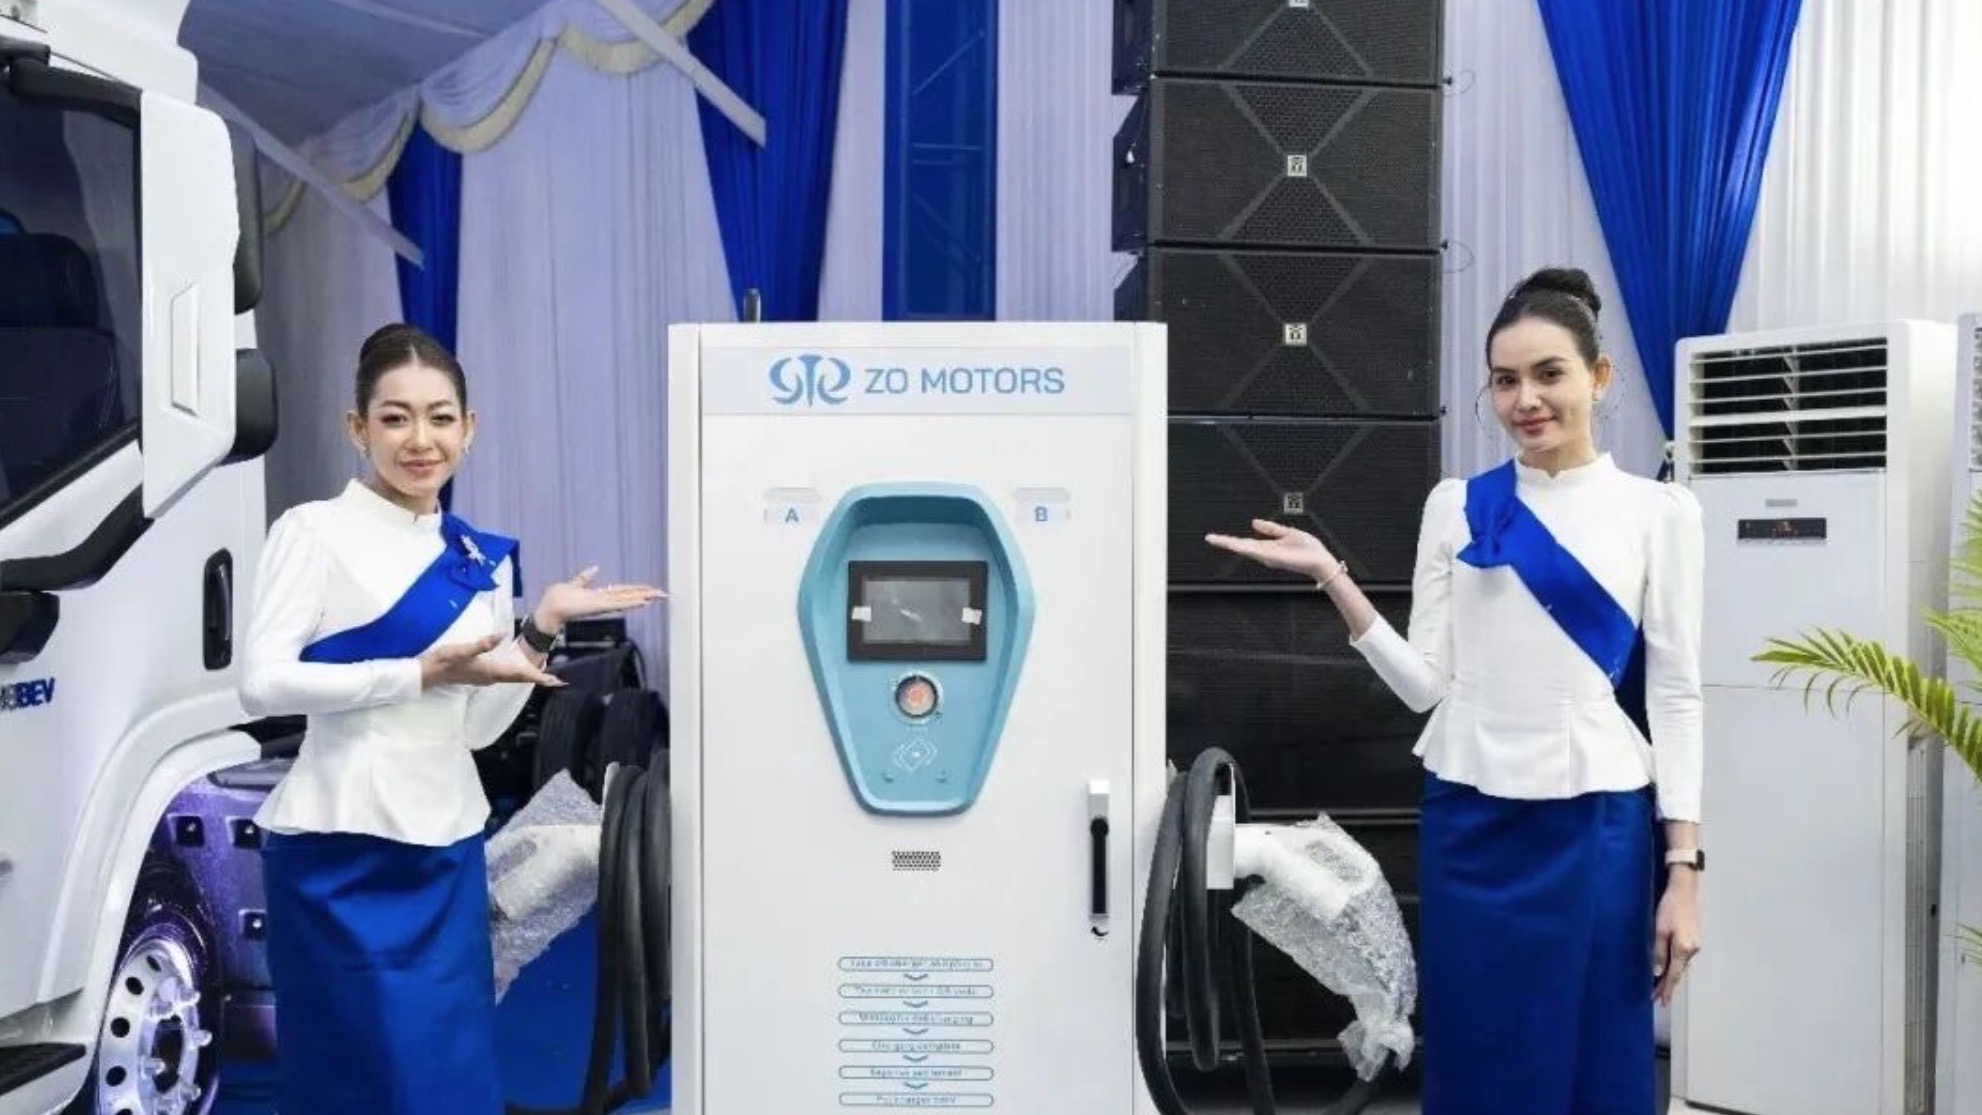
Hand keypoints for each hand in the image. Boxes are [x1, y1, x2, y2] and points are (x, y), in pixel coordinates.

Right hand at [419, 633, 564, 689]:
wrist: (427, 674)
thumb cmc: (444, 661)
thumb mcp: (462, 650)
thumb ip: (482, 643)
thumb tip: (502, 635)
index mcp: (492, 671)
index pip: (521, 675)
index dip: (540, 678)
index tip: (557, 681)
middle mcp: (492, 677)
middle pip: (520, 678)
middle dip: (539, 678)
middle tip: (557, 680)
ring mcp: (485, 678)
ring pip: (513, 678)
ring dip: (528, 676)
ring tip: (543, 675)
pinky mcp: (480, 675)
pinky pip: (504, 676)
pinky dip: (516, 674)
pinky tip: (516, 669)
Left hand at [533, 566, 666, 631]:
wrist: (550, 608)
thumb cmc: (559, 598)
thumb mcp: (574, 584)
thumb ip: (584, 578)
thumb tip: (594, 568)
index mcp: (601, 595)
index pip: (623, 591)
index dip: (638, 589)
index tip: (652, 589)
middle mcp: (605, 601)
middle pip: (630, 596)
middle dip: (647, 595)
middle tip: (664, 595)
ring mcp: (603, 604)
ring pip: (627, 600)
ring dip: (643, 598)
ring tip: (658, 597)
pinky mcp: (599, 607)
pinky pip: (618, 604)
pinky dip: (631, 603)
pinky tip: (642, 601)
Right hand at [1205, 519, 1338, 582]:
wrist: (1321, 561)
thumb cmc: (1309, 550)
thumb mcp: (1288, 533)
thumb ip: (1271, 529)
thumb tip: (1254, 521)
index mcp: (1268, 547)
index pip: (1245, 543)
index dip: (1230, 539)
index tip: (1215, 537)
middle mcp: (1265, 554)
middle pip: (1241, 547)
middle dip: (1225, 542)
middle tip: (1209, 538)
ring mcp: (1269, 557)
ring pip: (1246, 549)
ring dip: (1231, 544)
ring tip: (1216, 540)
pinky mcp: (1276, 558)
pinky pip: (1258, 552)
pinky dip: (1246, 548)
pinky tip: (1237, 545)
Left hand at [1653, 872, 1701, 1004]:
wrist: (1685, 891)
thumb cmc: (1670, 908)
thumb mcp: (1659, 930)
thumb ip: (1659, 952)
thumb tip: (1658, 972)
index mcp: (1683, 949)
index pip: (1674, 975)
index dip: (1666, 989)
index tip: (1661, 1001)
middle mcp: (1692, 950)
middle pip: (1679, 973)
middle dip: (1667, 986)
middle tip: (1657, 998)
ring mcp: (1695, 945)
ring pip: (1681, 966)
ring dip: (1671, 976)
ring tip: (1660, 987)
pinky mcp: (1693, 939)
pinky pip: (1683, 958)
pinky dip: (1676, 966)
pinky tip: (1669, 969)